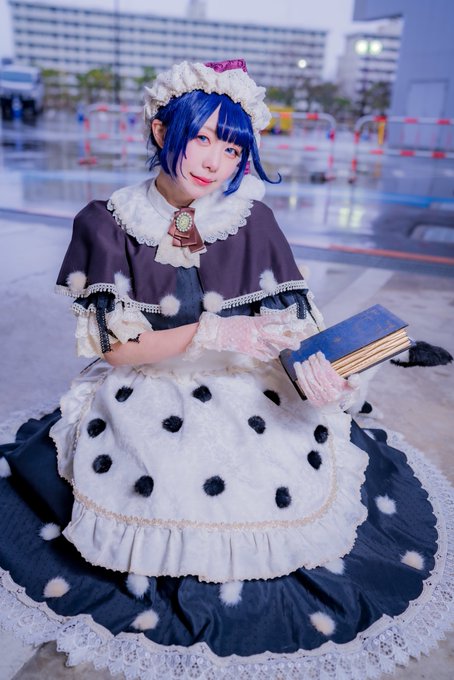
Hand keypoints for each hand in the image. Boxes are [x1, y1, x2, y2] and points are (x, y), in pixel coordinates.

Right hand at [186, 308, 305, 361]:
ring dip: (277, 351)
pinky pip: (260, 355)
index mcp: (254, 322)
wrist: (217, 332)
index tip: (291, 317)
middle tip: (298, 344)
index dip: (281, 318)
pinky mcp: (247, 350)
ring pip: (269, 348)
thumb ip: (256, 324)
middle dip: (286, 342)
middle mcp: (255, 332)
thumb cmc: (231, 324)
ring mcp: (251, 342)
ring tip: (283, 353)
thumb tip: (265, 326)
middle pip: (274, 338)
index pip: (270, 320)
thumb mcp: (245, 320)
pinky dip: (266, 356)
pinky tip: (270, 356)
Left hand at [294, 351, 359, 408]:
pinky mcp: (311, 399)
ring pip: (309, 380)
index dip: (322, 363)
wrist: (337, 411)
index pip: (328, 374)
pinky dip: (299, 374)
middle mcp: (328, 396)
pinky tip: (297, 366)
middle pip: (318, 376)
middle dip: (314, 363)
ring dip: (305, 368)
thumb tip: (355, 377)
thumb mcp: (354, 389)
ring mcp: (318, 398)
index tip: (320, 354)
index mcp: (338, 392)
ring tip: (305, 360)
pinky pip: (303, 385)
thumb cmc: (345, 396)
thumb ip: (355, 382)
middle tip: (312, 356)